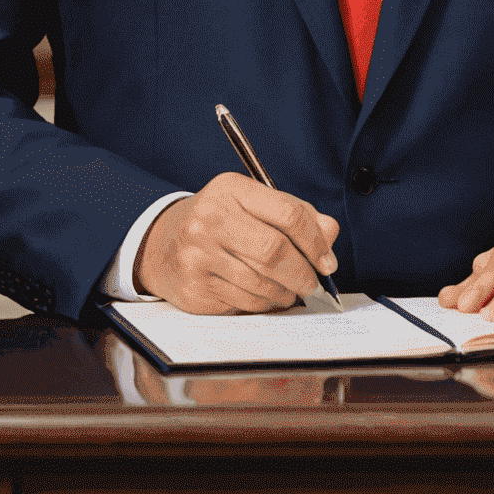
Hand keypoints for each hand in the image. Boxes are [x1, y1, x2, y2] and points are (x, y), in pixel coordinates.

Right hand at [134, 172, 339, 313]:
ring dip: (285, 292)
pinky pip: (244, 302)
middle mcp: (211, 218)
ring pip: (261, 283)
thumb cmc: (219, 221)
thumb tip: (330, 233)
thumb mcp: (253, 203)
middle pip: (275, 252)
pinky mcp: (194, 286)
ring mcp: (199, 254)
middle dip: (303, 273)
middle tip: (313, 282)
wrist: (163, 243)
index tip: (327, 260)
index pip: (289, 214)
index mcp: (232, 189)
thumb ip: (295, 214)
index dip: (315, 241)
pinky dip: (264, 304)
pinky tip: (267, 296)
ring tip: (290, 289)